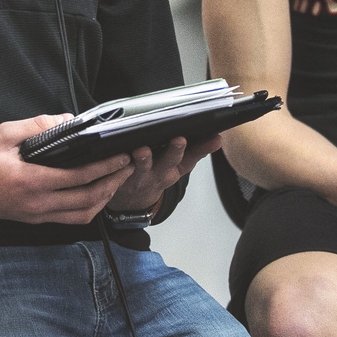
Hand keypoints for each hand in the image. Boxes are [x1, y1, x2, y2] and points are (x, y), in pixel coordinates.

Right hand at [0, 115, 133, 223]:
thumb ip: (36, 126)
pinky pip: (69, 220)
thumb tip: (66, 121)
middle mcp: (38, 204)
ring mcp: (37, 216)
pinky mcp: (34, 220)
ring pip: (82, 215)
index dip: (105, 167)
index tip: (121, 156)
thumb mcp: (4, 134)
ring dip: (103, 199)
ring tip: (115, 182)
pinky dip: (87, 209)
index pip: (79, 177)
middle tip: (127, 168)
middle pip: (88, 199)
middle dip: (112, 183)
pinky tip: (94, 195)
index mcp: (31, 181)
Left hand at [107, 130, 225, 212]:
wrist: (132, 198)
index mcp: (173, 170)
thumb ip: (198, 151)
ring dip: (143, 159)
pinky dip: (120, 159)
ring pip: (142, 167)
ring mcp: (138, 174)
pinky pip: (120, 166)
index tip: (191, 139)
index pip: (186, 159)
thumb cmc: (157, 174)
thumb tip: (217, 138)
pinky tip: (119, 147)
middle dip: (173, 152)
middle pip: (168, 163)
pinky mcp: (119, 173)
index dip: (192, 150)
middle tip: (178, 141)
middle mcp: (157, 173)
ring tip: (143, 150)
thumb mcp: (180, 167)